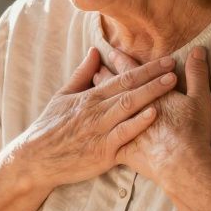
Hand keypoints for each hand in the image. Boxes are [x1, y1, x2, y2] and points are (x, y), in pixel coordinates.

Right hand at [11, 47, 176, 188]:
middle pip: (129, 89)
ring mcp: (99, 131)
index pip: (122, 77)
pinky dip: (138, 124)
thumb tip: (95, 51)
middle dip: (154, 77)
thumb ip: (82, 74)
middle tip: (174, 66)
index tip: (165, 60)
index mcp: (89, 97)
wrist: (36, 159)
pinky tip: (154, 115)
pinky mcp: (102, 153)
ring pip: (128, 108)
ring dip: (151, 94)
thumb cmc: (50, 128)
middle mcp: (96, 111)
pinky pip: (123, 135)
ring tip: (171, 85)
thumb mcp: (62, 96)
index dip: (145, 68)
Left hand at [94, 47, 210, 184]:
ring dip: (97, 101)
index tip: (112, 52)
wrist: (181, 164)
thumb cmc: (192, 131)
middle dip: (104, 77)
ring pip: (104, 111)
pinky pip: (104, 140)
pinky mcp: (118, 150)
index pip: (131, 73)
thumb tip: (198, 49)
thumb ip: (197, 74)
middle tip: (96, 69)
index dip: (122, 61)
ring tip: (89, 93)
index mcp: (148, 95)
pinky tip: (91, 132)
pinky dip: (97, 133)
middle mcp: (130, 109)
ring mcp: (121, 129)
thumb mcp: (200, 99)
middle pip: (113, 89)